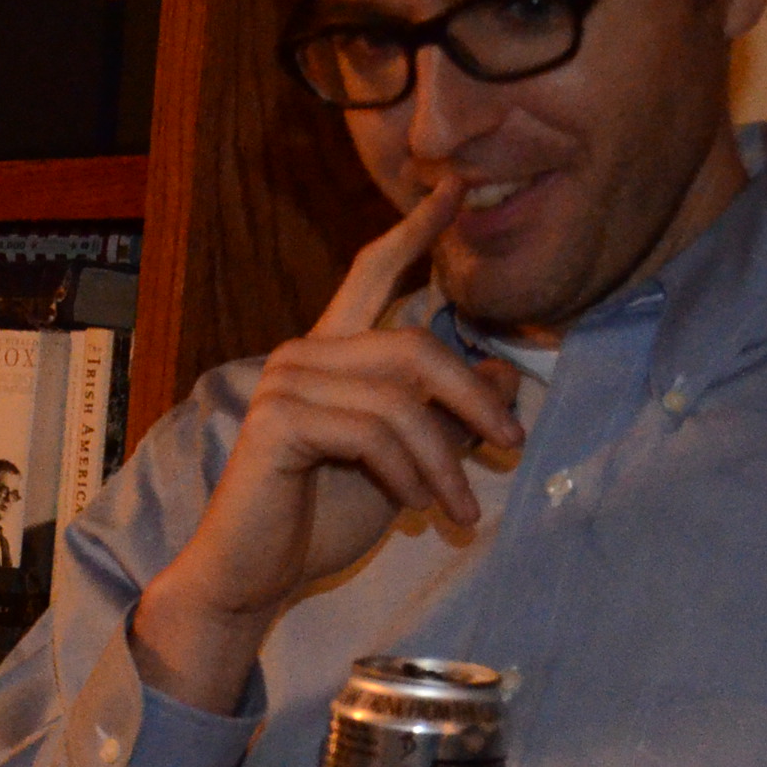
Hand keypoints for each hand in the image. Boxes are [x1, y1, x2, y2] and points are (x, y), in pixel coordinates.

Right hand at [131, 178, 523, 711]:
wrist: (252, 580)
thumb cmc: (317, 524)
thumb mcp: (403, 465)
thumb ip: (443, 418)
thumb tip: (502, 372)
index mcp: (329, 356)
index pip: (371, 275)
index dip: (415, 230)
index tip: (455, 187)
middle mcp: (303, 355)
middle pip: (414, 345)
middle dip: (473, 396)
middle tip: (514, 442)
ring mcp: (286, 384)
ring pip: (400, 399)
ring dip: (446, 458)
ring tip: (463, 506)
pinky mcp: (279, 422)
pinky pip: (372, 432)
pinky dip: (409, 472)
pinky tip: (418, 506)